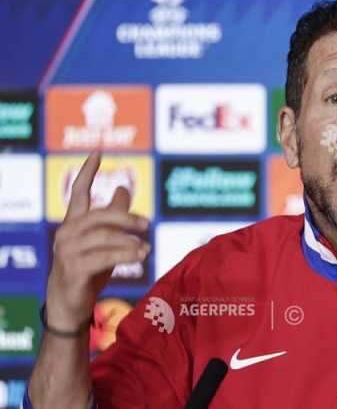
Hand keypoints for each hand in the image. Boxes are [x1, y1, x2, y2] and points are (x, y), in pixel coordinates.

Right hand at [45, 150, 150, 330]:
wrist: (69, 306)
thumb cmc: (88, 270)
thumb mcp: (103, 241)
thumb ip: (113, 216)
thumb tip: (123, 187)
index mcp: (73, 224)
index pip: (77, 192)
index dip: (87, 171)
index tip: (98, 152)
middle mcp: (66, 234)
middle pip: (99, 216)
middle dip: (125, 217)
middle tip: (147, 224)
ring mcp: (67, 252)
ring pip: (104, 238)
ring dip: (129, 241)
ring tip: (147, 248)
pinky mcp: (73, 270)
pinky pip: (104, 257)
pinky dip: (126, 255)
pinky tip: (141, 256)